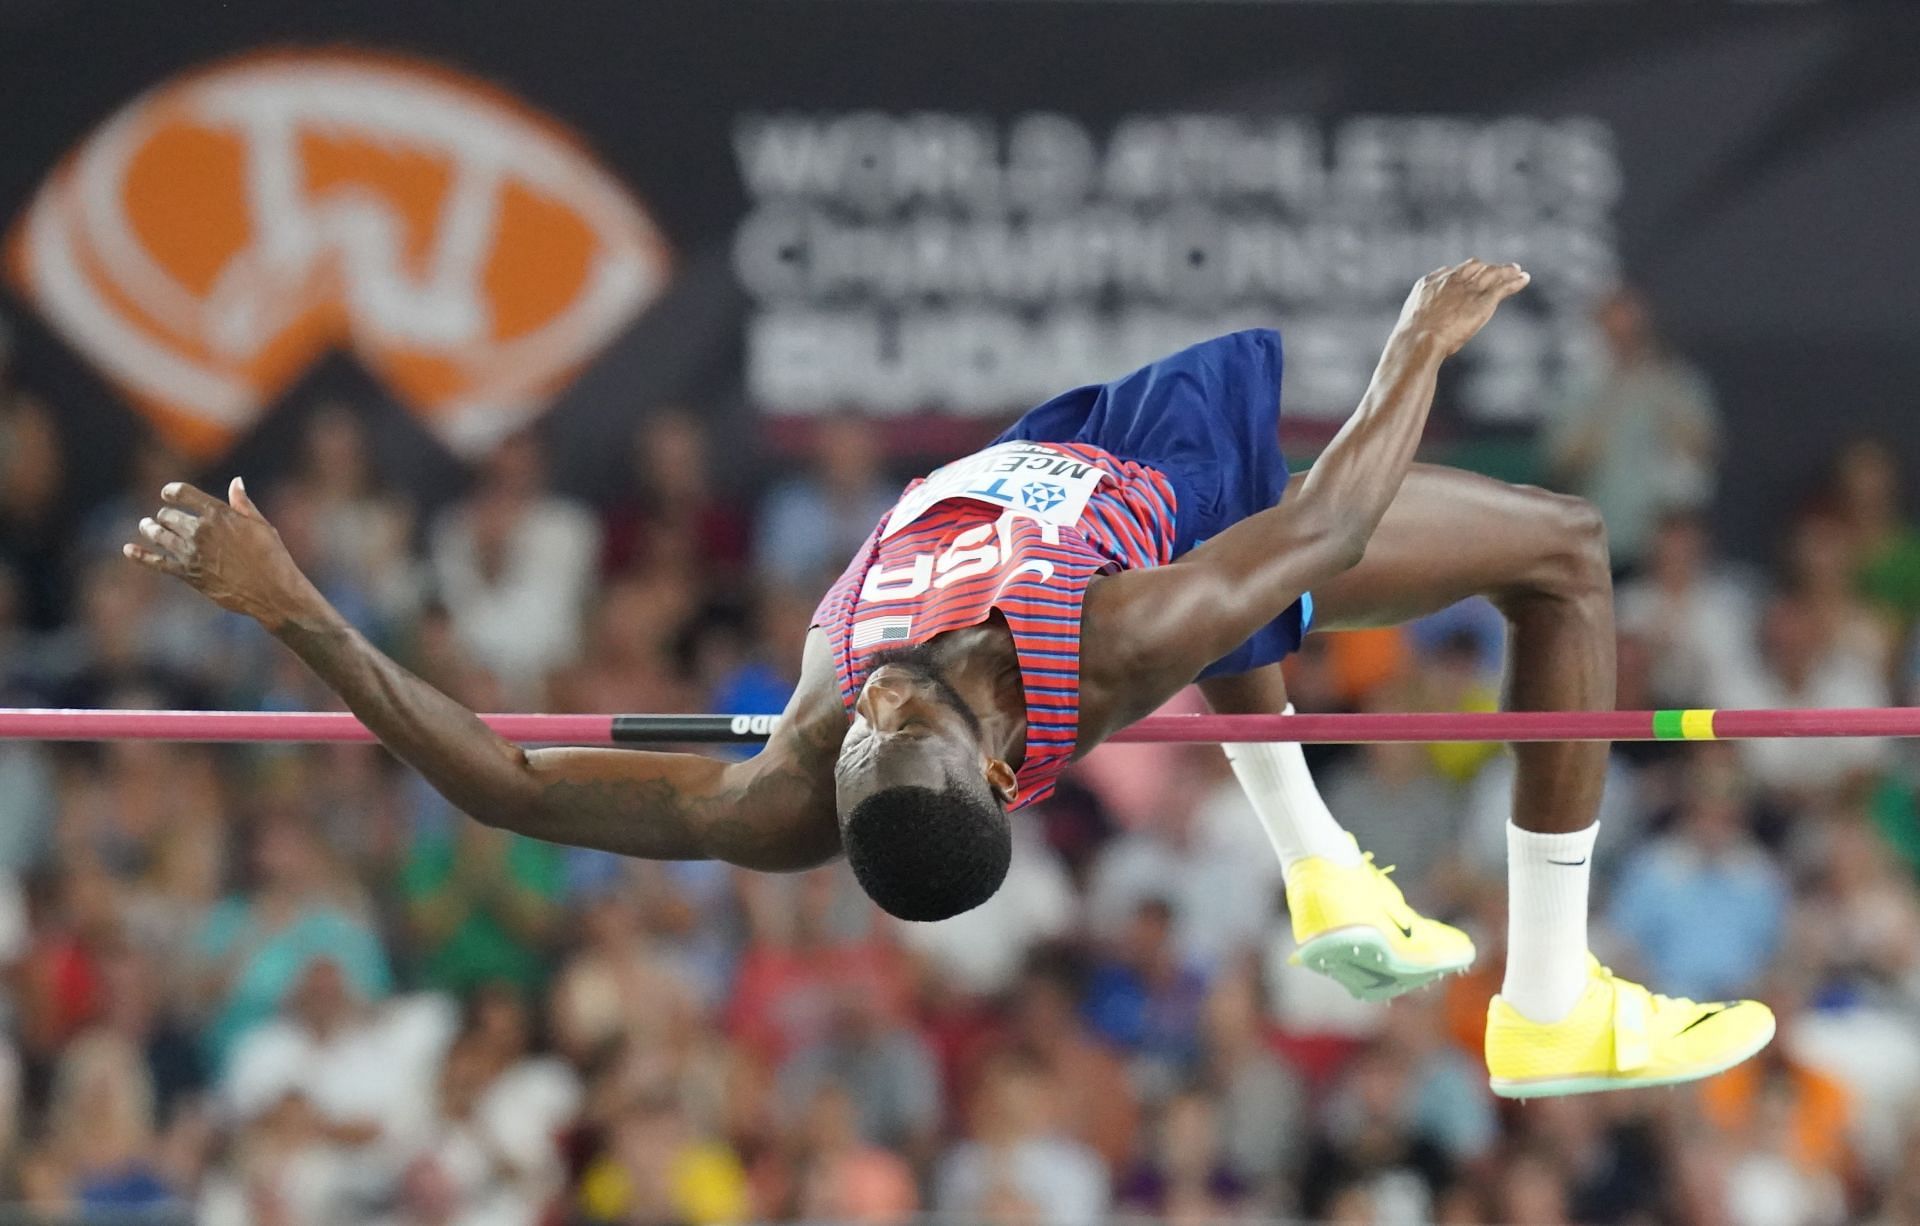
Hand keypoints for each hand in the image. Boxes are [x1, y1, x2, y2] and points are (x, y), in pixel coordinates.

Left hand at [124, 478, 320, 628]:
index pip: (182, 493)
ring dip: (150, 529)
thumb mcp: (261, 525)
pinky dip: (139, 555)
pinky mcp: (187, 574)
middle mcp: (200, 530)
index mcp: (218, 514)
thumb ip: (243, 504)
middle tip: (165, 519)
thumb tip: (236, 482)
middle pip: (167, 515)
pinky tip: (128, 549)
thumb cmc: (273, 557)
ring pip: (158, 535)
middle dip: (165, 515)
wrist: (272, 592)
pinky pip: (155, 562)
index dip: (171, 491)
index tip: (167, 494)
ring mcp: (191, 553)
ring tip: (147, 526)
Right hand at [1394, 259, 1530, 356]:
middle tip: (1499, 270)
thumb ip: (1421, 317)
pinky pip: (1503, 286)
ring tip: (1517, 271)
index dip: (1465, 272)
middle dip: (1487, 268)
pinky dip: (1515, 282)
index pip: (1453, 271)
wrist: (1419, 339)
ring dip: (1506, 271)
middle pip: (1474, 267)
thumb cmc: (1411, 339)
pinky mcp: (1483, 300)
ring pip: (1492, 273)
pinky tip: (1524, 279)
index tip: (1472, 275)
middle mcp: (1451, 281)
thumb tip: (1417, 329)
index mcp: (1430, 283)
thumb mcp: (1411, 322)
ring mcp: (1468, 289)